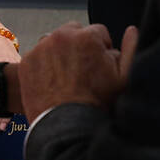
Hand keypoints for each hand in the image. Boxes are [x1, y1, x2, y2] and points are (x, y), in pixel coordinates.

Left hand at [18, 22, 138, 120]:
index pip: (99, 32)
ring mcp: (42, 48)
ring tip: (67, 77)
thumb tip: (131, 30)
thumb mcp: (124, 79)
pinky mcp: (28, 61)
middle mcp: (62, 36)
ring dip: (61, 53)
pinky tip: (53, 82)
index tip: (99, 66)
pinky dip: (44, 64)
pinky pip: (39, 55)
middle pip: (75, 32)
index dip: (101, 50)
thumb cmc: (97, 104)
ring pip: (55, 42)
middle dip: (80, 46)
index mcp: (88, 36)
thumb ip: (131, 49)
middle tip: (83, 71)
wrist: (66, 128)